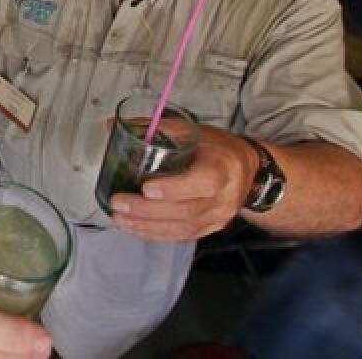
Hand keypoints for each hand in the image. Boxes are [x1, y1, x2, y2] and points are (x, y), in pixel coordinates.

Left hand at [108, 125, 258, 241]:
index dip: (175, 188)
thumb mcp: (192, 131)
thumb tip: (113, 125)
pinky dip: (156, 234)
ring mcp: (219, 217)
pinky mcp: (211, 228)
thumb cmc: (216, 148)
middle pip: (187, 210)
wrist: (249, 170)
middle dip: (147, 210)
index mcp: (223, 166)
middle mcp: (224, 196)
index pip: (204, 182)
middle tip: (118, 204)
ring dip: (147, 226)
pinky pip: (182, 236)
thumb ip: (155, 129)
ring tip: (119, 218)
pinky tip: (134, 228)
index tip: (146, 189)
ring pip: (183, 228)